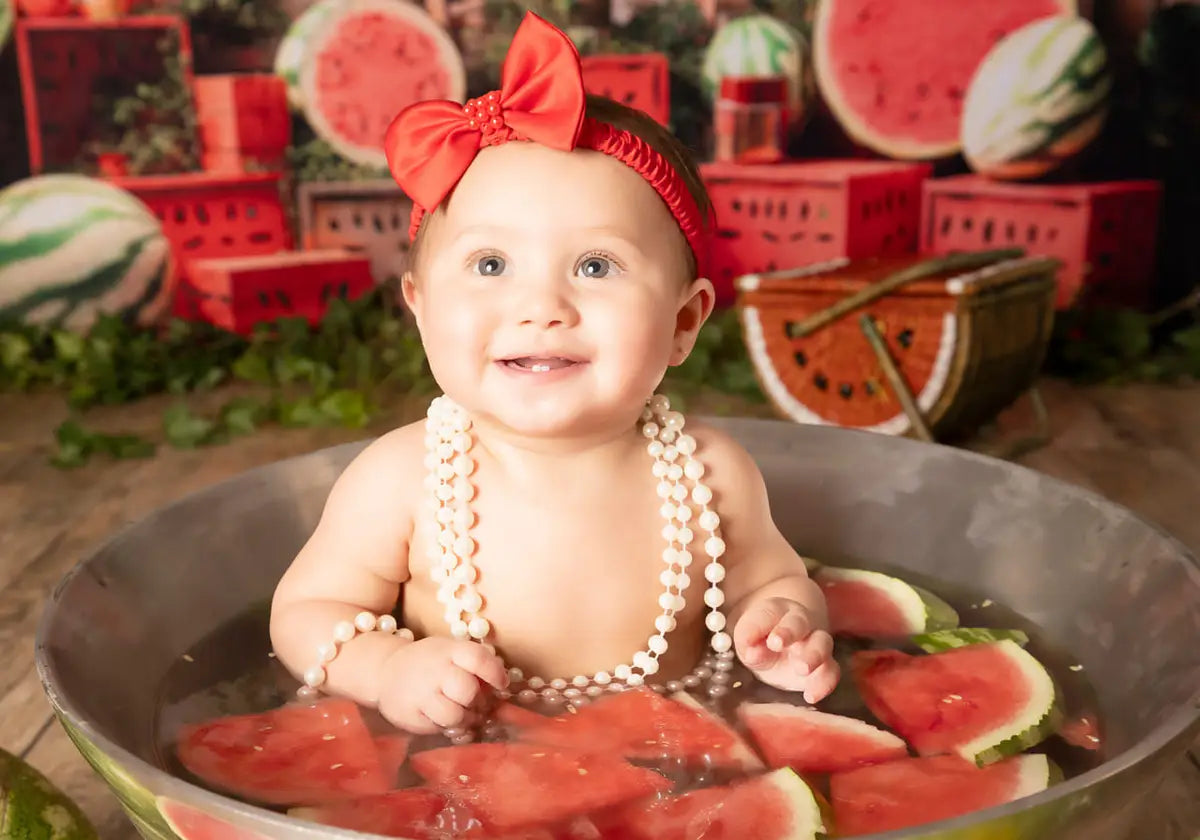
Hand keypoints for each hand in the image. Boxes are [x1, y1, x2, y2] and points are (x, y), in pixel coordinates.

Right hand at [377, 637, 507, 733]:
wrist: (386, 671)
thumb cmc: (430, 663)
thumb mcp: (450, 653)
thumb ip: (475, 666)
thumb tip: (502, 689)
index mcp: (449, 650)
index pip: (478, 658)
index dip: (495, 673)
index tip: (502, 685)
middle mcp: (435, 669)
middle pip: (468, 691)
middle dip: (478, 702)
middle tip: (479, 706)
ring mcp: (420, 693)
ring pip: (455, 715)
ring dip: (466, 720)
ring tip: (464, 716)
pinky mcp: (410, 714)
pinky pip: (438, 728)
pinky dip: (447, 727)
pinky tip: (444, 719)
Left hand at [733, 597, 838, 702]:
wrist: (778, 646)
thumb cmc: (759, 637)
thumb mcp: (746, 636)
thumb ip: (748, 640)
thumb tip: (753, 653)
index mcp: (776, 610)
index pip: (772, 613)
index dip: (767, 626)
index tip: (772, 641)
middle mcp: (799, 623)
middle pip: (799, 623)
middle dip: (790, 633)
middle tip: (777, 644)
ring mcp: (814, 643)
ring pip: (822, 643)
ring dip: (813, 655)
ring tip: (802, 669)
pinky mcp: (823, 667)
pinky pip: (831, 672)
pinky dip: (824, 684)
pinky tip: (811, 696)